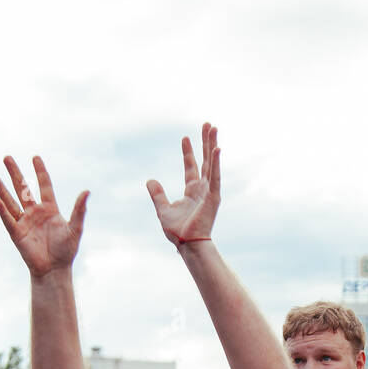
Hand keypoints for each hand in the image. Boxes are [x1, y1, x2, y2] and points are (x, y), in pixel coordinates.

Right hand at [0, 155, 88, 277]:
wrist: (54, 270)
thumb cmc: (66, 251)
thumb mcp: (75, 229)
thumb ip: (79, 210)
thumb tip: (87, 191)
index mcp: (49, 209)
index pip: (44, 185)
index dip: (40, 171)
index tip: (35, 157)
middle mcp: (35, 213)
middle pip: (23, 188)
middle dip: (15, 173)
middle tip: (7, 158)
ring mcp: (25, 222)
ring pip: (11, 202)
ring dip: (3, 190)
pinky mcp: (17, 234)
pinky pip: (9, 220)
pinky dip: (3, 212)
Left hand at [146, 123, 220, 247]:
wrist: (187, 244)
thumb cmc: (177, 231)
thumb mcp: (163, 209)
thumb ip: (157, 194)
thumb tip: (149, 180)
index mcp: (192, 191)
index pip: (191, 167)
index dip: (188, 152)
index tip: (184, 138)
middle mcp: (202, 189)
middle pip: (205, 160)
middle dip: (205, 142)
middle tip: (207, 124)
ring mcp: (209, 191)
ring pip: (212, 163)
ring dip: (212, 145)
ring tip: (213, 128)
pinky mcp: (213, 197)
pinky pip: (215, 176)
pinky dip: (216, 162)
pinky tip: (217, 148)